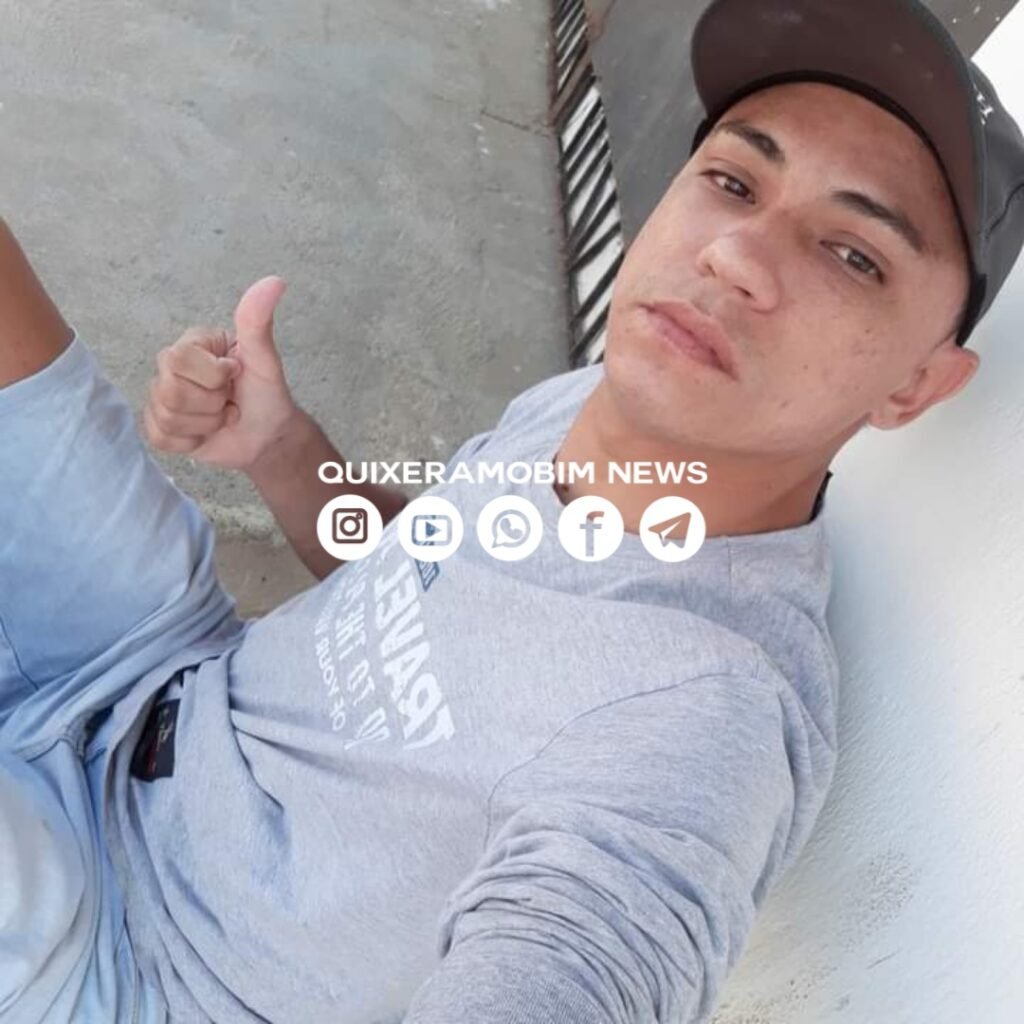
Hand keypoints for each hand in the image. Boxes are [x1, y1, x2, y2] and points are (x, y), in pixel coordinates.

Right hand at [143, 276, 298, 469]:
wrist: (269, 436)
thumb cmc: (266, 395)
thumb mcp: (265, 360)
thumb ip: (258, 322)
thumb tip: (274, 281)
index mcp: (192, 344)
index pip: (179, 359)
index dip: (213, 376)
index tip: (235, 375)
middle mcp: (171, 367)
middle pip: (170, 391)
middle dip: (211, 403)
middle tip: (228, 399)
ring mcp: (162, 396)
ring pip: (167, 417)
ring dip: (206, 424)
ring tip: (221, 415)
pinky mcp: (160, 427)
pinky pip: (162, 438)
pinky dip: (192, 441)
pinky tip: (207, 433)